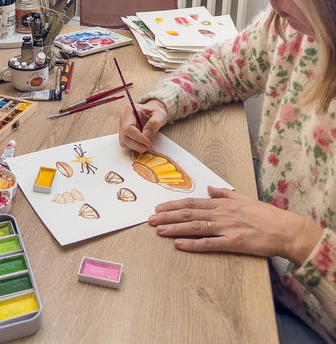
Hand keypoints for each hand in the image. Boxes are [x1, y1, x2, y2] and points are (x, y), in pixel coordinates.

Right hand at [119, 99, 166, 151]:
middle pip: (125, 137)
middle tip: (149, 146)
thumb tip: (146, 134)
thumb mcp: (159, 115)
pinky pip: (126, 144)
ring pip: (124, 142)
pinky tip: (142, 144)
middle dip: (138, 145)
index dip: (138, 138)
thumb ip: (154, 123)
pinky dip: (135, 147)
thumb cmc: (155, 112)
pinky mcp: (124, 134)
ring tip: (147, 144)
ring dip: (136, 147)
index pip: (128, 128)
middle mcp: (123, 119)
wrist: (152, 113)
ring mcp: (122, 127)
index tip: (149, 143)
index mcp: (130, 110)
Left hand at [149, 186, 322, 265]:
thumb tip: (210, 188)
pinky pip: (209, 243)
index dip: (173, 205)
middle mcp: (220, 213)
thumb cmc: (264, 214)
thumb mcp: (243, 198)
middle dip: (167, 216)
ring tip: (158, 230)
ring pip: (194, 226)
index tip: (158, 207)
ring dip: (174, 228)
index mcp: (221, 203)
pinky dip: (192, 243)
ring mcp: (225, 227)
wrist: (283, 228)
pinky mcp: (232, 243)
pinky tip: (179, 244)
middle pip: (188, 213)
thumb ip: (224, 193)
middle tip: (150, 219)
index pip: (192, 202)